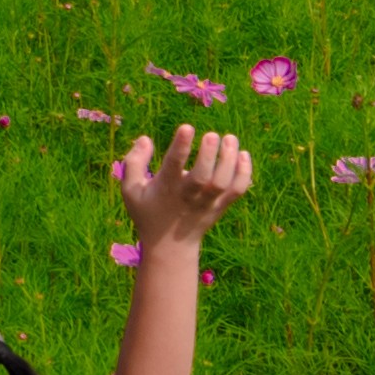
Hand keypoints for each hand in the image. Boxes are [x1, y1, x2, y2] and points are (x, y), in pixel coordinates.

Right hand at [114, 126, 254, 240]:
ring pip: (223, 182)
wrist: (170, 247)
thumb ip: (134, 162)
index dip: (181, 145)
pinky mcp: (221, 207)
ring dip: (229, 159)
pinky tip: (243, 154)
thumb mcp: (130, 190)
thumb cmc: (148, 212)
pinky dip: (244, 172)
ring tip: (230, 138)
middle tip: (213, 135)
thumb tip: (145, 139)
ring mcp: (207, 203)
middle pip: (203, 177)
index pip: (173, 165)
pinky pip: (238, 190)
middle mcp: (188, 196)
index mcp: (165, 188)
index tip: (187, 127)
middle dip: (209, 154)